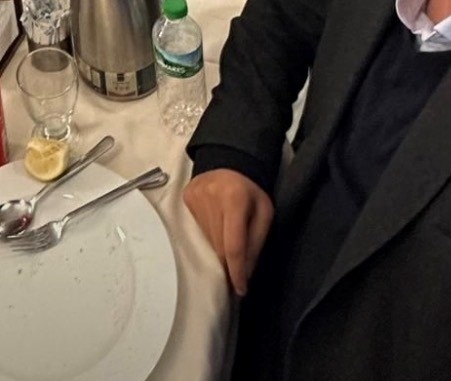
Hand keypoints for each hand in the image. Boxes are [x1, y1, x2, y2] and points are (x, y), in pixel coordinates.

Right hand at [183, 169, 273, 294]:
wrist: (230, 161)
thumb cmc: (251, 191)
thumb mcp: (264, 213)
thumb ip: (256, 242)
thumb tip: (246, 273)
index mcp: (235, 199)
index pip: (234, 245)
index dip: (237, 271)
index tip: (240, 290)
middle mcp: (211, 197)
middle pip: (218, 246)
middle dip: (228, 263)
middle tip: (236, 274)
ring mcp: (195, 197)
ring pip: (207, 241)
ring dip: (217, 250)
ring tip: (226, 246)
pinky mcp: (186, 198)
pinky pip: (197, 230)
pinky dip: (208, 236)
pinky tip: (215, 227)